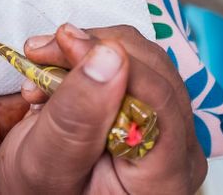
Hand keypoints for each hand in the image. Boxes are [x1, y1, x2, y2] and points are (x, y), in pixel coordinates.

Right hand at [0, 24, 206, 194]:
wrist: (44, 192)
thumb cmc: (45, 193)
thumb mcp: (45, 165)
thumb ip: (74, 117)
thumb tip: (107, 56)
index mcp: (163, 178)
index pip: (158, 99)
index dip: (114, 60)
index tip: (64, 44)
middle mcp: (181, 150)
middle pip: (154, 71)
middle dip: (94, 49)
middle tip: (41, 53)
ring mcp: (173, 128)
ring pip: (143, 58)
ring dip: (88, 49)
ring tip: (43, 66)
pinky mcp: (156, 108)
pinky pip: (133, 63)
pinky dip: (91, 56)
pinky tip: (58, 72)